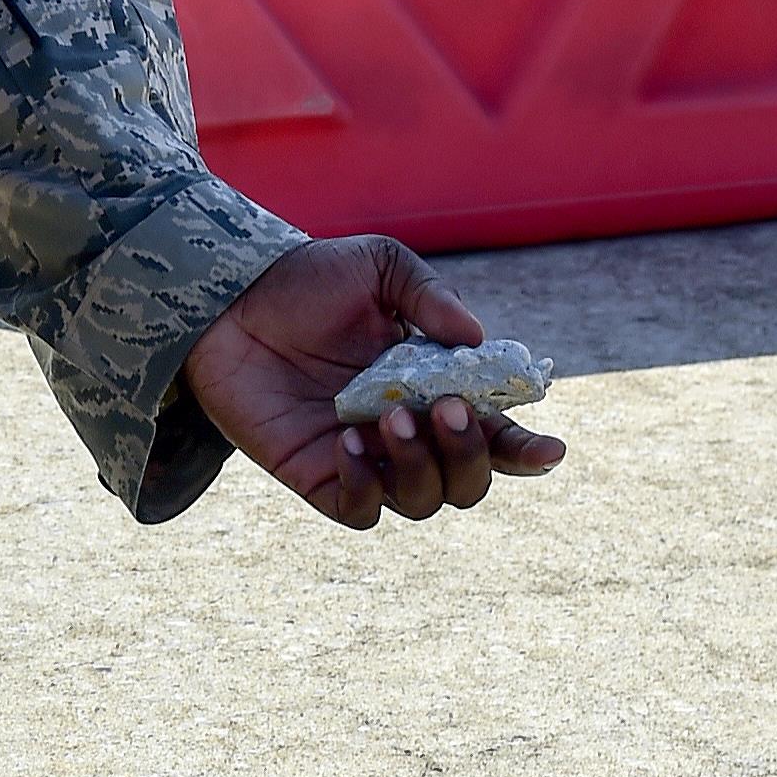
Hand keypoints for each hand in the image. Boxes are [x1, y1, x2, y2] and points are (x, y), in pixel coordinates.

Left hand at [184, 235, 565, 529]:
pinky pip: (359, 510)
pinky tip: (346, 440)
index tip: (548, 449)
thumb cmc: (307, 281)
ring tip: (389, 417)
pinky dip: (364, 486)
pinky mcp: (316, 475)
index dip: (526, 450)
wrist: (228, 299)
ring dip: (419, 466)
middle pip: (468, 482)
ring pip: (422, 502)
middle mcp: (408, 432)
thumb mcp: (377, 267)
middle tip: (444, 409)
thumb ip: (428, 297)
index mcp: (435, 389)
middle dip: (470, 456)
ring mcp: (364, 459)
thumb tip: (474, 340)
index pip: (495, 434)